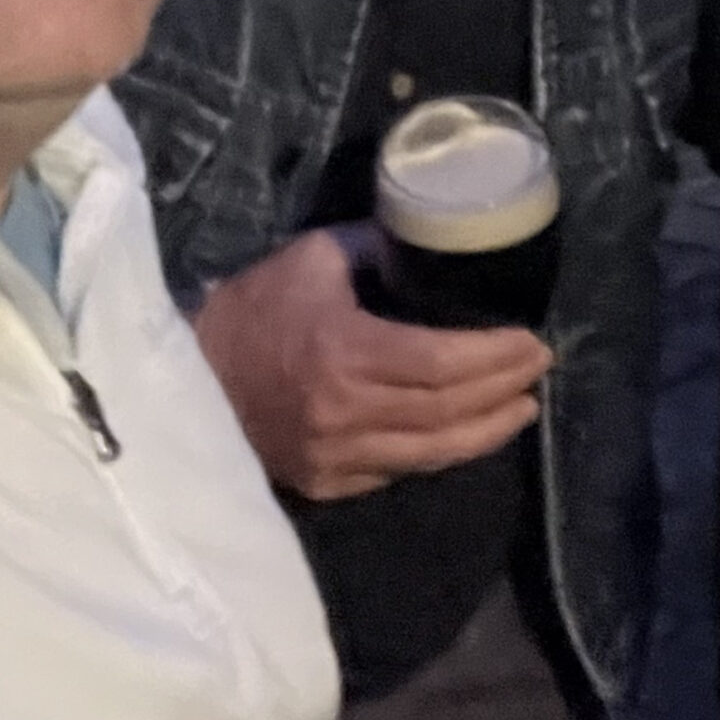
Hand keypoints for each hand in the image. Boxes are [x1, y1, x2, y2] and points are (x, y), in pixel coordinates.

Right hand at [192, 229, 552, 499]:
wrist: (182, 381)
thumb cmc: (251, 310)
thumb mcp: (313, 258)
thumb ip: (377, 246)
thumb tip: (433, 237)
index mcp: (345, 351)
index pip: (443, 364)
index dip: (496, 357)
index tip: (533, 342)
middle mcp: (345, 413)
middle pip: (448, 411)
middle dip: (504, 389)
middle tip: (538, 369)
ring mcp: (335, 456)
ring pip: (432, 453)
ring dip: (486, 432)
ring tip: (521, 408)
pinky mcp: (326, 482)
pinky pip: (399, 470)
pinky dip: (440, 451)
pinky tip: (466, 432)